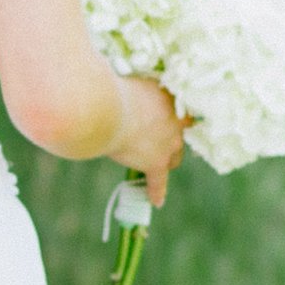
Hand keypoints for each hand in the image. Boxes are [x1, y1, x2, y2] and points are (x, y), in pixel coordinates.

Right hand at [107, 73, 186, 208]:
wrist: (105, 110)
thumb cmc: (111, 90)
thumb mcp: (129, 83)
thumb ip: (135, 90)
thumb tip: (127, 86)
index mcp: (170, 99)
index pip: (179, 110)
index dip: (172, 117)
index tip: (166, 118)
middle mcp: (176, 122)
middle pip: (179, 136)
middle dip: (171, 139)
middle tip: (158, 140)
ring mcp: (168, 144)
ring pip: (173, 159)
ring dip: (166, 160)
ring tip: (156, 164)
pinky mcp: (156, 163)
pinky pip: (158, 181)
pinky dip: (156, 191)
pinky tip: (156, 201)